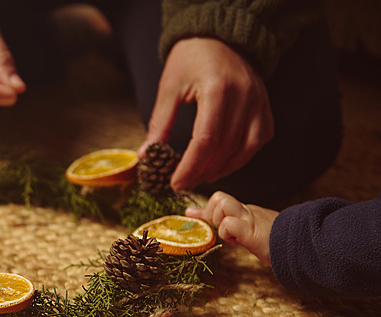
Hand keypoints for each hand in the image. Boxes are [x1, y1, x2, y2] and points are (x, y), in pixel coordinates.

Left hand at [140, 38, 273, 190]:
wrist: (218, 37)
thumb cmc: (191, 59)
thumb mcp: (169, 87)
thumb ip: (160, 123)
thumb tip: (146, 155)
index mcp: (217, 89)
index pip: (206, 139)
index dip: (190, 167)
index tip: (175, 183)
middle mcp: (244, 95)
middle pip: (225, 148)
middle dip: (202, 172)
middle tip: (184, 183)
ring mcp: (259, 101)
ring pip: (246, 148)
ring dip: (223, 169)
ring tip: (201, 176)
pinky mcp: (265, 106)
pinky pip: (258, 139)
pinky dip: (242, 157)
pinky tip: (223, 163)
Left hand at [186, 191, 277, 265]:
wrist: (304, 244)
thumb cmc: (282, 244)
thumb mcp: (257, 234)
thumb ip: (243, 231)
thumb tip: (234, 236)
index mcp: (247, 212)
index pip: (221, 203)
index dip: (203, 210)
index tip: (189, 213)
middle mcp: (247, 211)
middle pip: (218, 197)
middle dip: (211, 213)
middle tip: (223, 230)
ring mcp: (249, 218)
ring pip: (221, 203)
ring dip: (219, 221)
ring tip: (231, 235)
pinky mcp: (251, 231)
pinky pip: (229, 224)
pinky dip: (227, 233)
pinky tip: (236, 242)